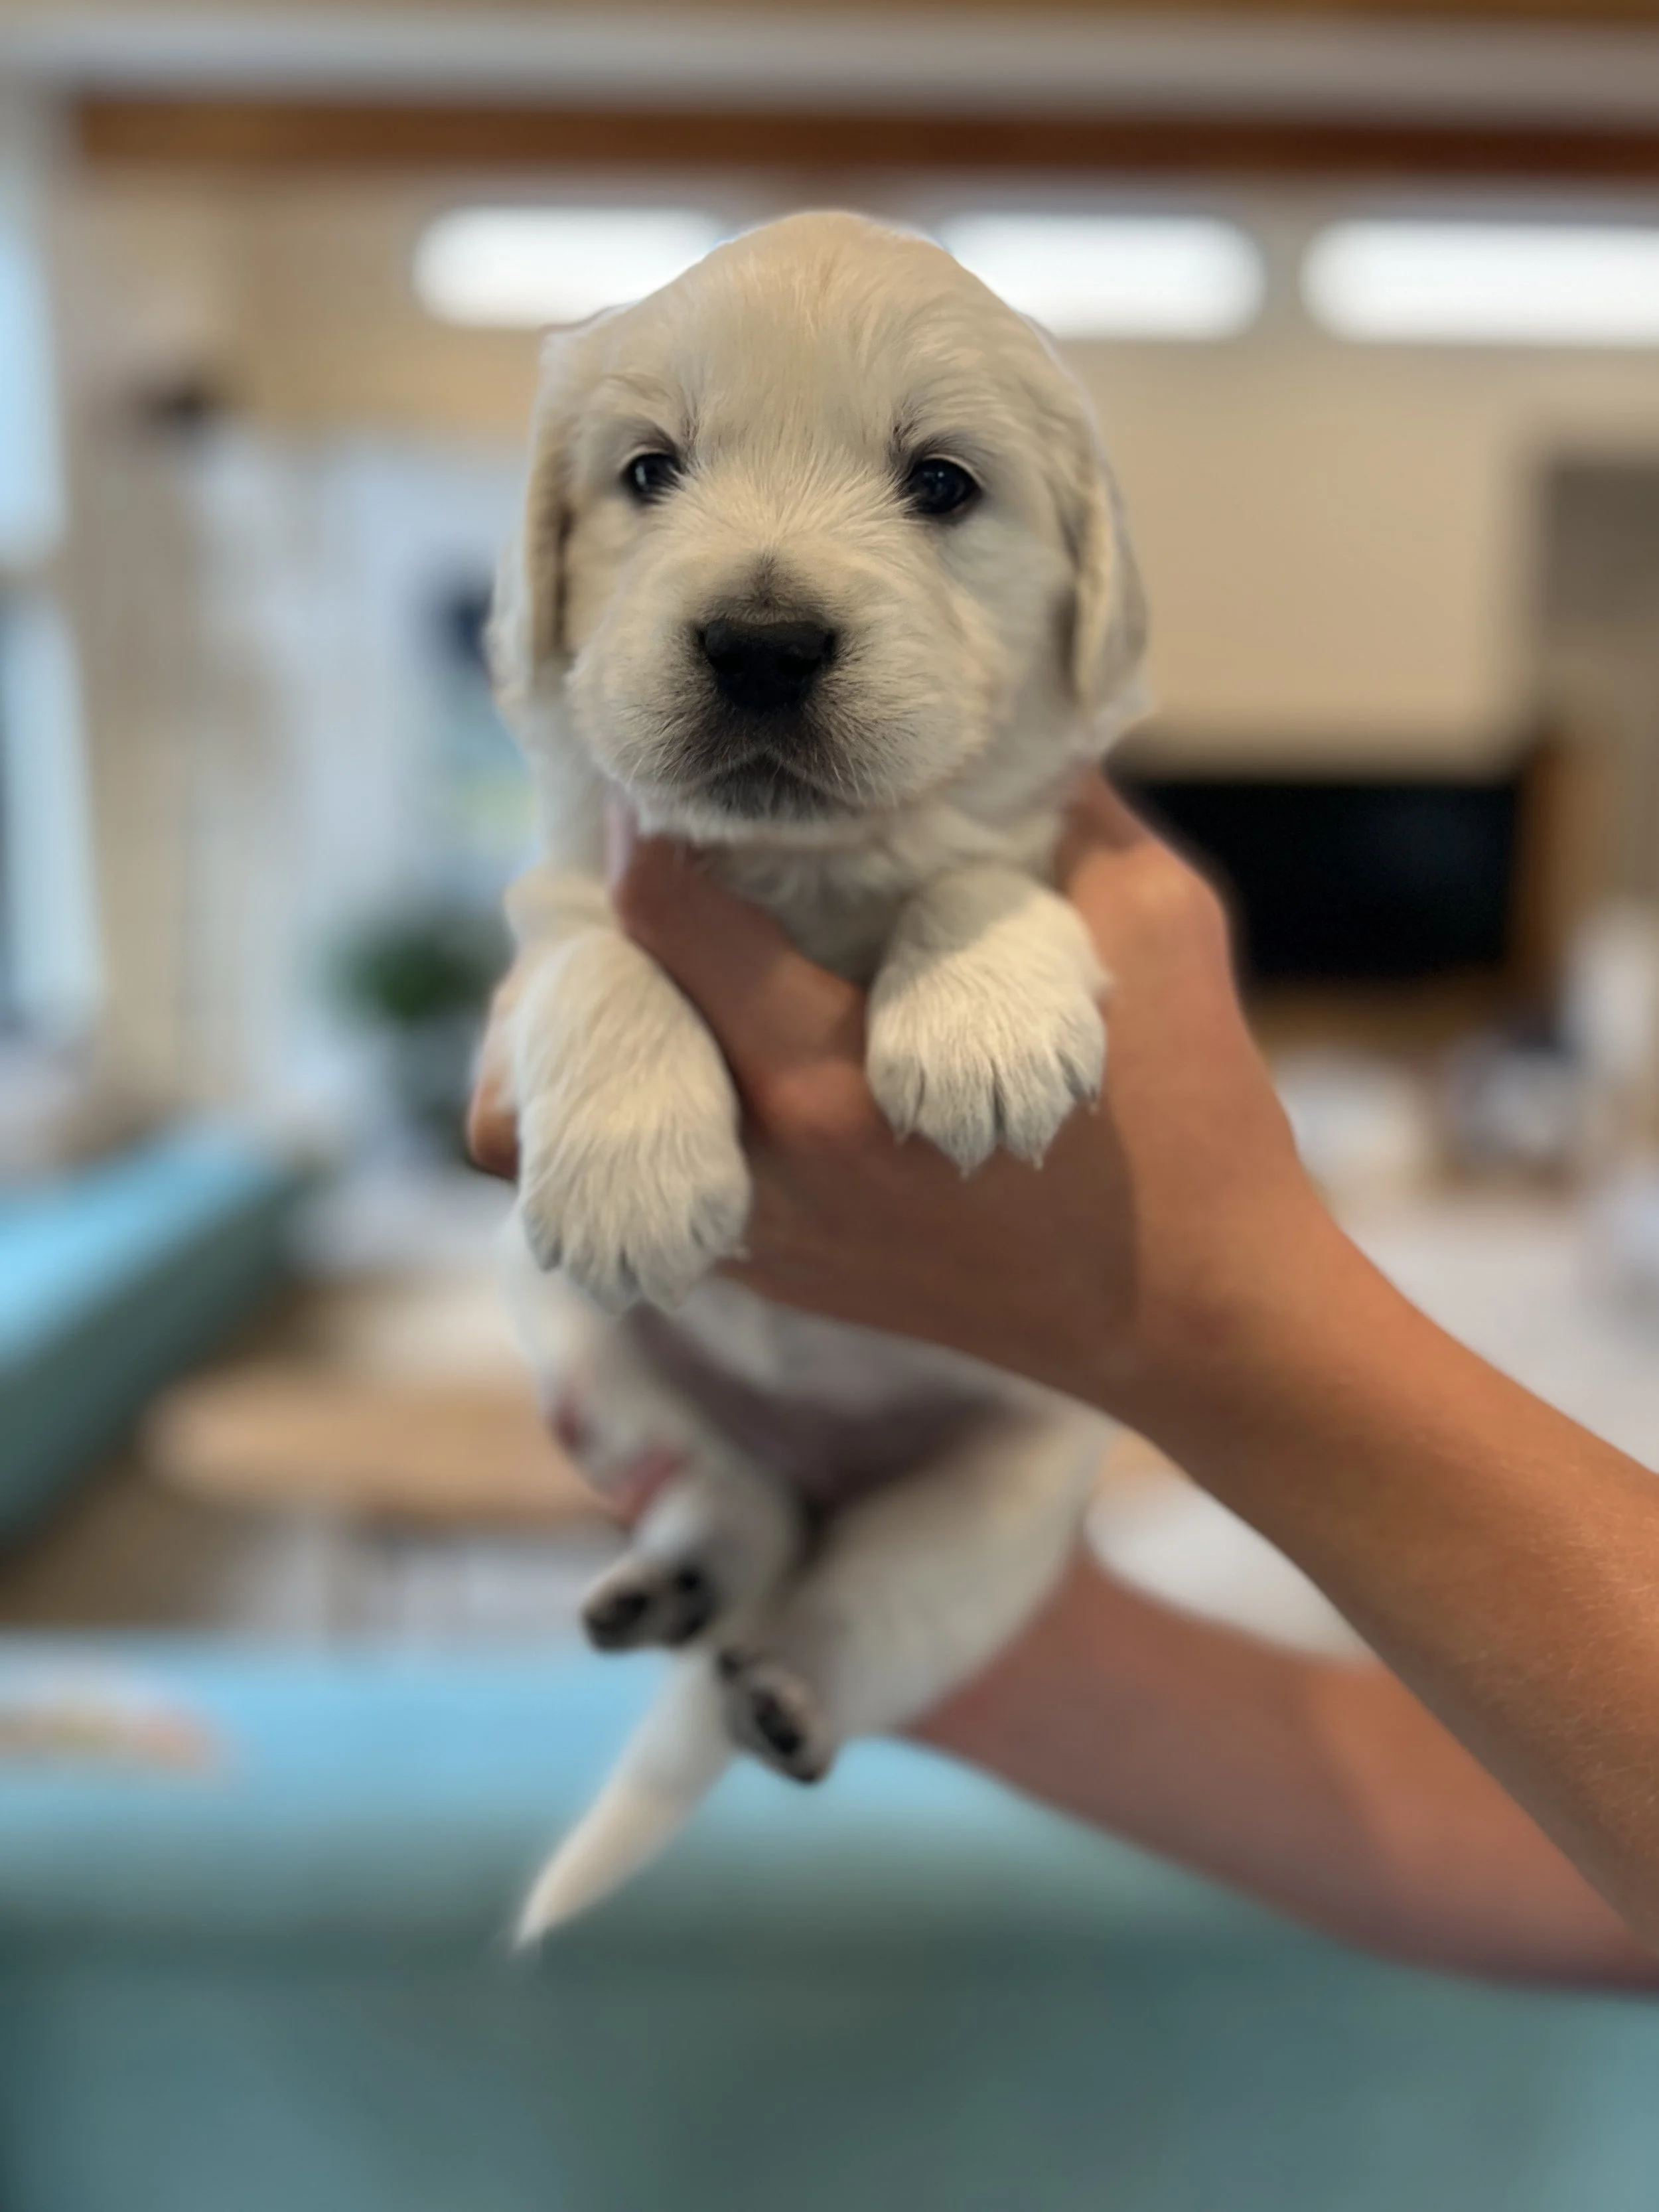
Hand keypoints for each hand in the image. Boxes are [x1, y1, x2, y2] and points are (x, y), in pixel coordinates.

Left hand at [470, 773, 1335, 1427]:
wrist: (1195, 1318)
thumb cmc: (1193, 1119)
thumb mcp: (1155, 923)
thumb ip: (1063, 806)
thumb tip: (998, 717)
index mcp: (833, 1084)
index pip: (665, 918)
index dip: (657, 821)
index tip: (683, 772)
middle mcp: (767, 1174)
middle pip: (600, 1007)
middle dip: (625, 908)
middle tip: (666, 839)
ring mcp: (760, 1240)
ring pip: (602, 1101)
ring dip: (633, 1002)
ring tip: (682, 932)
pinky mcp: (774, 1273)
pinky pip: (662, 1162)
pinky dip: (668, 1086)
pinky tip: (721, 1029)